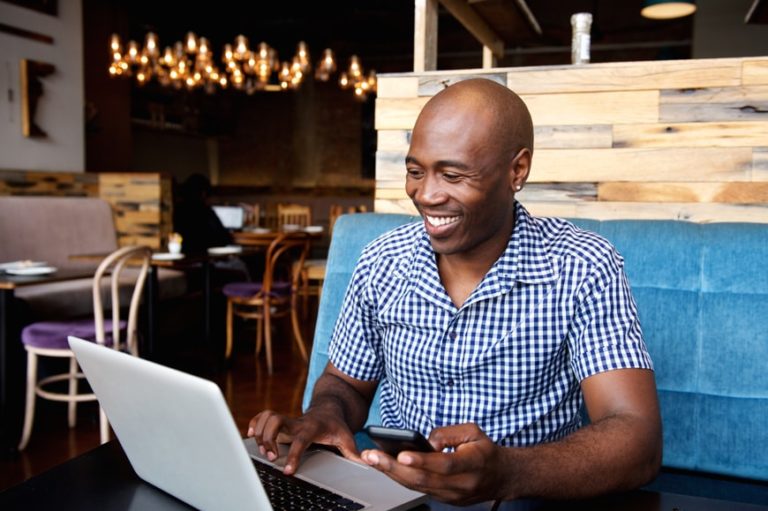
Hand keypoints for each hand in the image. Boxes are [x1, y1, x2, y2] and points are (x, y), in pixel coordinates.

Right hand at [247, 408, 360, 474]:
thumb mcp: (347, 438)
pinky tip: (251, 435)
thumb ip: (354, 453)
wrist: (330, 408)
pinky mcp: (280, 421)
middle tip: (271, 457)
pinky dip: (254, 424)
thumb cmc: (337, 426)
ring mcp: (288, 420)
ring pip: (267, 417)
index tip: (288, 471)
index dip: (293, 455)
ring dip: (260, 434)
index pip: (301, 440)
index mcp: (313, 428)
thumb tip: (367, 464)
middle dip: (269, 439)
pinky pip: (262, 416)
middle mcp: (297, 422)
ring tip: (263, 451)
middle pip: (277, 421)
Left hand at [361, 423, 505, 504]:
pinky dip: (400, 478)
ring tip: (371, 459)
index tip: (401, 454)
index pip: (444, 465)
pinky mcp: (444, 500)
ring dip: (391, 473)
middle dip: (394, 468)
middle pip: (423, 480)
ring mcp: (452, 496)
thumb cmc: (485, 451)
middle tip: (372, 456)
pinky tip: (385, 467)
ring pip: (417, 487)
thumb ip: (449, 433)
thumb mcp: (474, 431)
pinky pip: (418, 490)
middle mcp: (461, 485)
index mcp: (472, 464)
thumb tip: (426, 441)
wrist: (502, 477)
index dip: (422, 461)